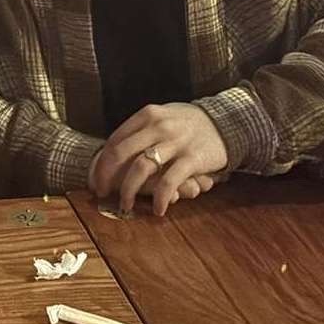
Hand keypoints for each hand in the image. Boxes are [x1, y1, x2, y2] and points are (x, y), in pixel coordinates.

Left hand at [91, 103, 228, 215]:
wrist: (226, 121)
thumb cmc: (189, 123)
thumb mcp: (163, 116)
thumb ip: (141, 130)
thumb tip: (113, 151)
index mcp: (148, 115)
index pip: (115, 140)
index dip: (101, 163)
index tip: (96, 180)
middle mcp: (158, 126)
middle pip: (121, 154)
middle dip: (107, 177)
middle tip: (102, 193)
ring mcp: (175, 142)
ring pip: (141, 169)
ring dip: (129, 191)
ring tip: (125, 205)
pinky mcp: (191, 158)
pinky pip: (169, 182)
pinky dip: (159, 198)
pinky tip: (157, 209)